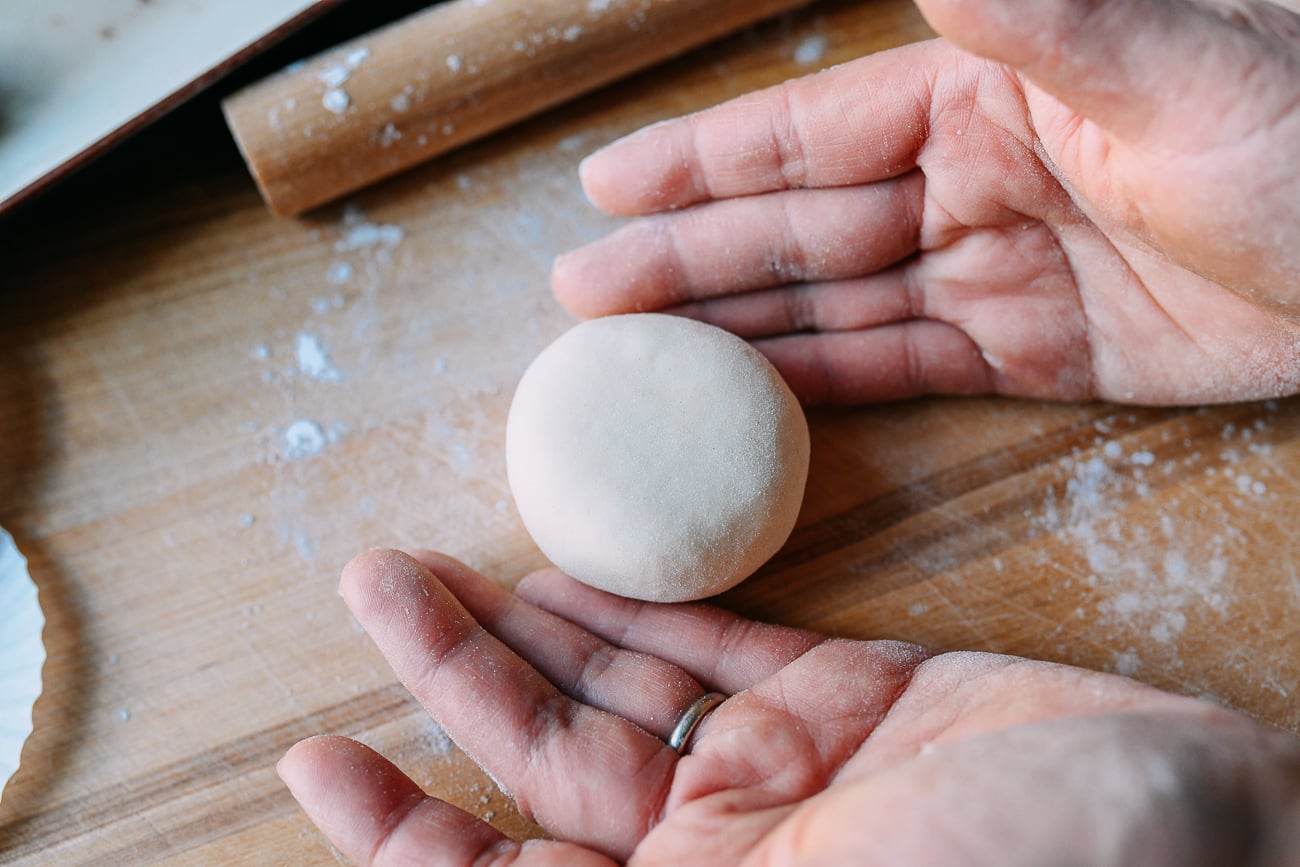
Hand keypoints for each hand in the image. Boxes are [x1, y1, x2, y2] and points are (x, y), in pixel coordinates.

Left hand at [279, 550, 1299, 864]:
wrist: (1191, 831)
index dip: (401, 833)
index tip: (320, 756)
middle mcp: (719, 864)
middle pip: (543, 770)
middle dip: (451, 680)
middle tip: (377, 583)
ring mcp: (780, 779)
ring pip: (619, 692)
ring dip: (532, 626)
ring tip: (446, 562)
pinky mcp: (841, 703)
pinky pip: (715, 643)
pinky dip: (643, 604)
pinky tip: (572, 563)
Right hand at [552, 0, 1299, 405]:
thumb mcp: (1180, 72)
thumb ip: (1042, 19)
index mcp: (985, 95)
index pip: (810, 134)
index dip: (702, 163)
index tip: (606, 186)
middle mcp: (974, 177)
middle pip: (800, 227)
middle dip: (688, 259)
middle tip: (585, 298)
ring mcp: (999, 268)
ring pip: (837, 304)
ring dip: (737, 330)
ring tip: (638, 359)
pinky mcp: (1034, 352)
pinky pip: (904, 368)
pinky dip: (825, 387)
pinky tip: (750, 399)